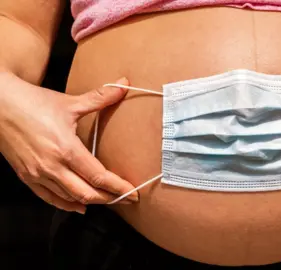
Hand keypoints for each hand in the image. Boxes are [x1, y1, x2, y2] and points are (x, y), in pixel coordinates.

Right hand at [0, 72, 138, 212]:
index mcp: (66, 149)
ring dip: (92, 201)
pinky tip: (79, 205)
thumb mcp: (70, 102)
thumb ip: (100, 97)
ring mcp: (38, 174)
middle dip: (110, 198)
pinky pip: (50, 198)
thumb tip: (125, 84)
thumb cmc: (32, 102)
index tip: (133, 193)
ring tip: (108, 200)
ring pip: (70, 198)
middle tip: (126, 199)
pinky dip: (67, 204)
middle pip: (87, 193)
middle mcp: (52, 166)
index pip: (98, 176)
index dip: (118, 187)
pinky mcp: (26, 176)